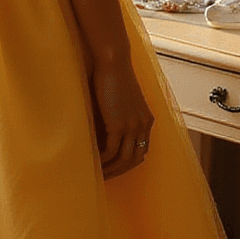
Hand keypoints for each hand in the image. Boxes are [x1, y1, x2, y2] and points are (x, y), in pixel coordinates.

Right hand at [91, 48, 153, 177]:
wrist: (113, 62)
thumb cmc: (113, 76)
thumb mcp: (122, 100)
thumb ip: (120, 115)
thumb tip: (106, 130)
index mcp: (147, 120)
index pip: (142, 150)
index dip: (128, 162)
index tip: (113, 167)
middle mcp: (144, 125)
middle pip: (135, 159)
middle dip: (120, 171)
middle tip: (104, 176)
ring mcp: (133, 126)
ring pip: (124, 159)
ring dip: (110, 169)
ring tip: (97, 172)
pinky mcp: (119, 124)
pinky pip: (111, 151)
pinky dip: (102, 159)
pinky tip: (92, 160)